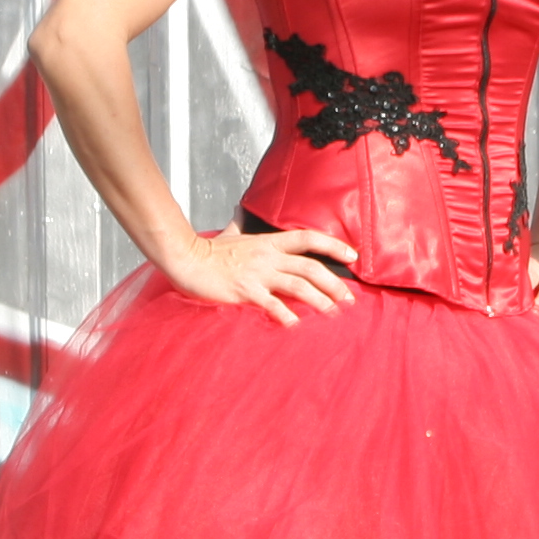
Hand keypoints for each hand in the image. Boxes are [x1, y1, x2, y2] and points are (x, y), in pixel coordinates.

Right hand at [158, 224, 356, 324]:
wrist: (185, 259)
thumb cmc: (208, 251)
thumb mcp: (230, 234)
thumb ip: (241, 227)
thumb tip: (238, 214)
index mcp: (268, 242)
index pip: (308, 239)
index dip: (333, 246)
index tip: (353, 256)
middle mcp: (268, 256)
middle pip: (310, 267)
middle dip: (334, 283)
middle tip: (349, 299)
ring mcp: (258, 274)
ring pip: (298, 286)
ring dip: (319, 300)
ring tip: (332, 313)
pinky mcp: (245, 291)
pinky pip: (271, 304)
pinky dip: (286, 315)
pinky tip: (296, 325)